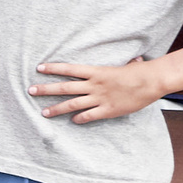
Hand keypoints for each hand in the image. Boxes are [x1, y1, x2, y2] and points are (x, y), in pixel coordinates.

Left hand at [30, 57, 163, 123]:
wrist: (151, 82)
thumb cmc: (139, 72)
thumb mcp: (124, 66)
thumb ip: (120, 66)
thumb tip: (134, 61)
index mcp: (96, 72)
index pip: (69, 69)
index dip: (53, 68)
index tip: (39, 68)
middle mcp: (94, 85)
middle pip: (65, 87)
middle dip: (46, 89)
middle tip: (31, 91)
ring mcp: (100, 98)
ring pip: (72, 104)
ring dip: (57, 108)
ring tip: (43, 112)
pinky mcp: (108, 110)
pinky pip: (89, 116)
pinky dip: (80, 119)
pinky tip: (73, 121)